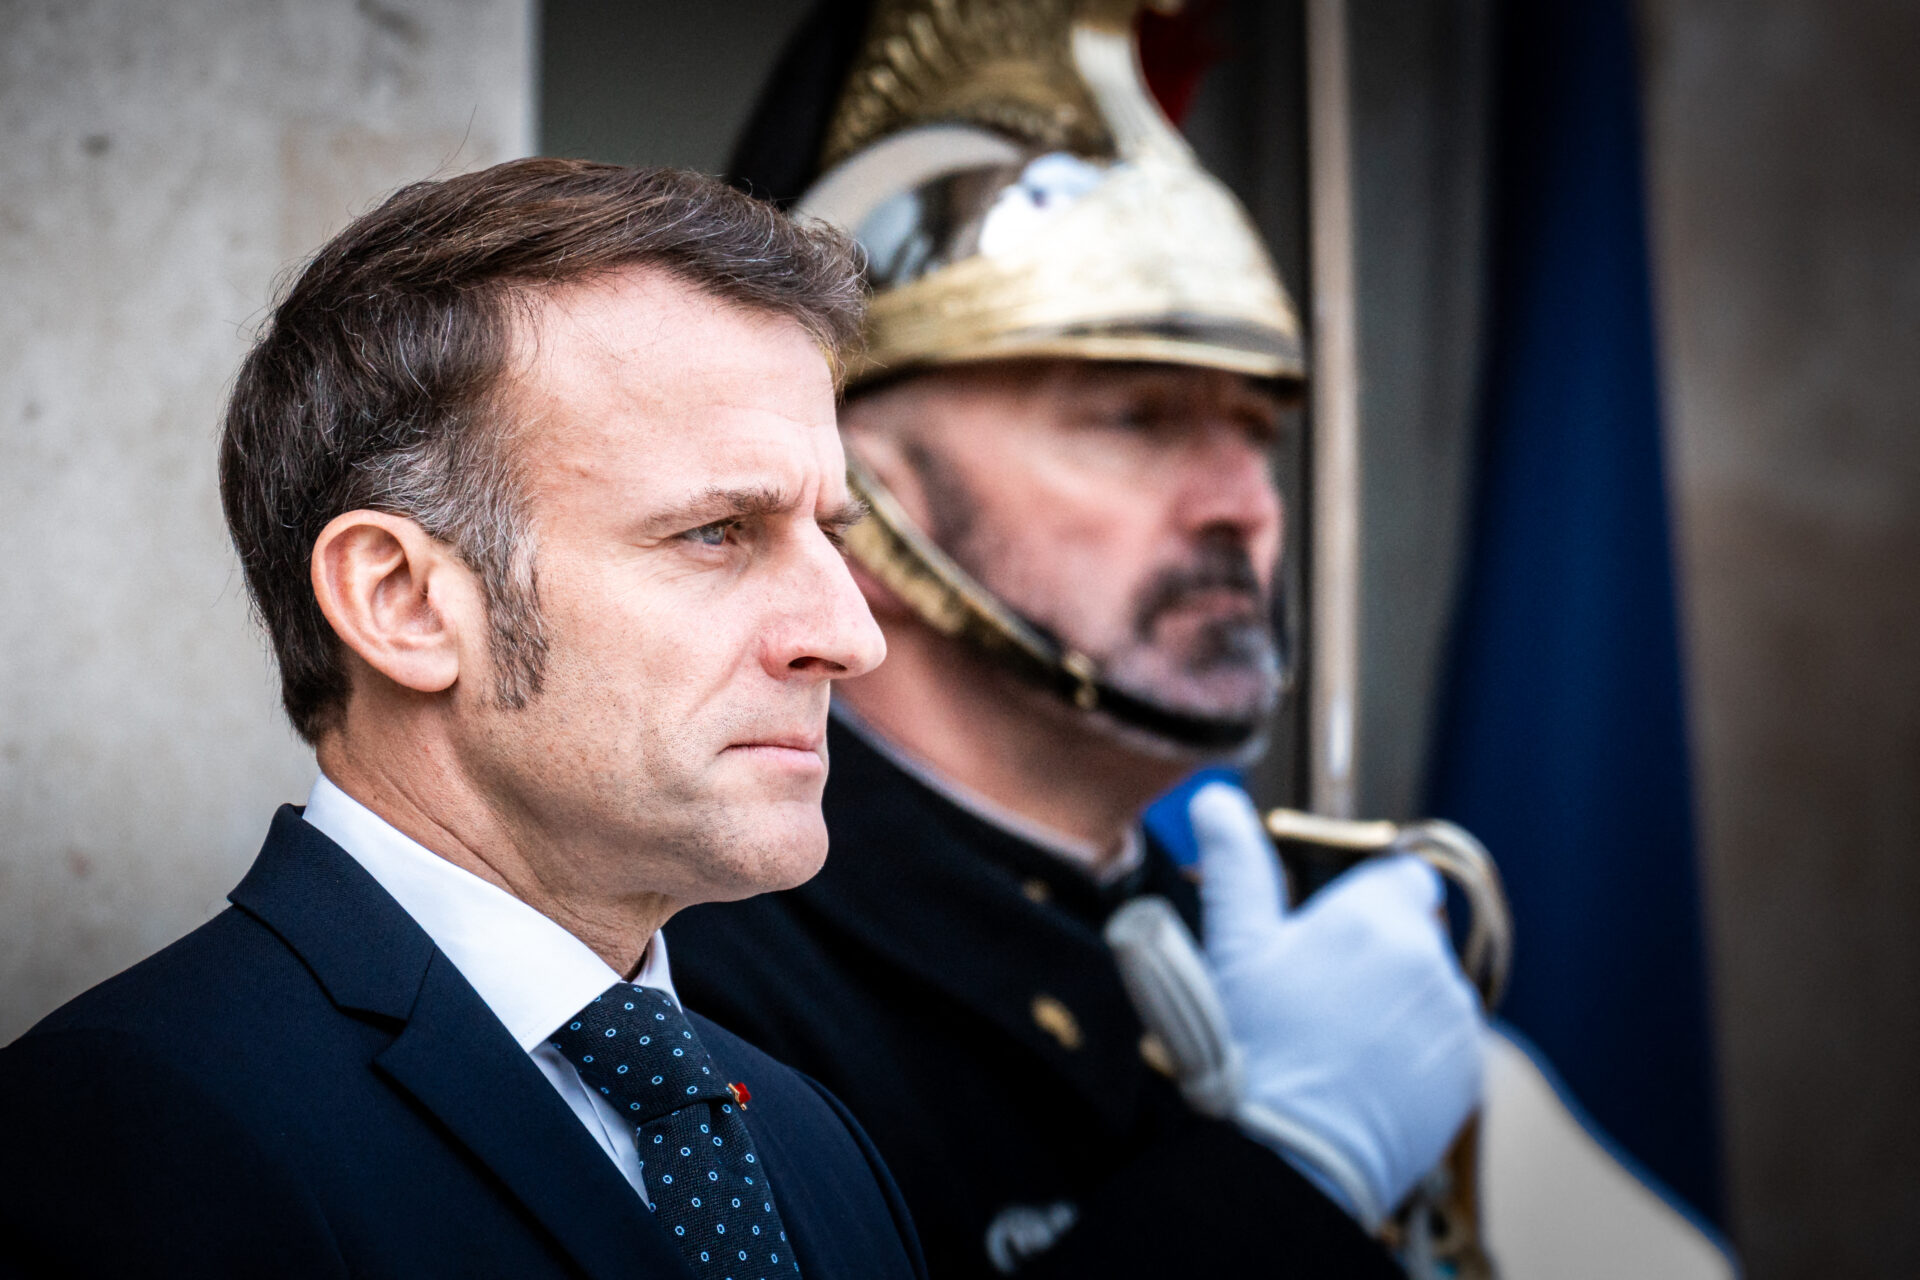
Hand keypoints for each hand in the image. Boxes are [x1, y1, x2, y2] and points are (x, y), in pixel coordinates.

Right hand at [1190, 783, 1483, 1227]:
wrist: (1291, 1155)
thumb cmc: (1256, 1045)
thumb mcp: (1234, 945)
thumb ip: (1235, 863)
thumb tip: (1215, 793)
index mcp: (1376, 915)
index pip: (1404, 876)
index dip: (1367, 898)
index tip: (1331, 932)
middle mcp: (1430, 958)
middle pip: (1414, 935)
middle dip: (1376, 954)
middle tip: (1318, 995)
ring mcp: (1455, 1019)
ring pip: (1430, 990)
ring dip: (1397, 1003)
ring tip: (1338, 1042)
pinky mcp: (1468, 1073)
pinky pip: (1446, 1044)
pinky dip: (1416, 1053)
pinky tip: (1365, 1075)